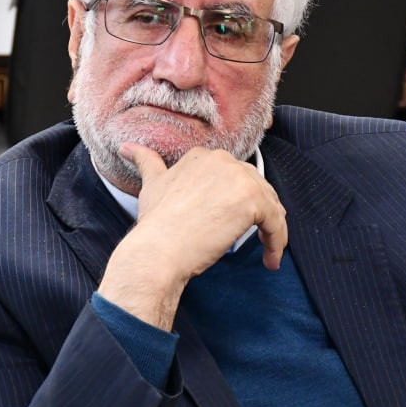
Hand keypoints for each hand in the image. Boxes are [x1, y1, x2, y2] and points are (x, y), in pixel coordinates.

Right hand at [96, 143, 287, 329]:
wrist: (159, 249)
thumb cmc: (156, 225)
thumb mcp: (152, 185)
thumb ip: (146, 162)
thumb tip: (126, 147)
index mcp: (203, 156)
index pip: (235, 177)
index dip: (239, 201)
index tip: (235, 222)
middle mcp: (223, 160)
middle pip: (256, 188)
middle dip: (260, 214)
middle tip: (260, 239)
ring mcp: (239, 178)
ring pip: (270, 205)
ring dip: (272, 230)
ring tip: (267, 252)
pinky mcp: (252, 200)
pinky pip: (276, 221)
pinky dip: (278, 242)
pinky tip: (270, 259)